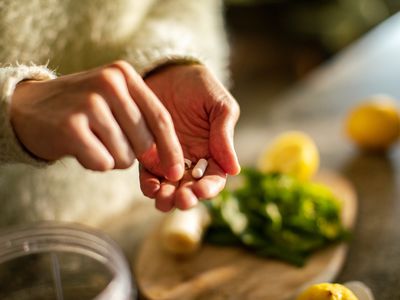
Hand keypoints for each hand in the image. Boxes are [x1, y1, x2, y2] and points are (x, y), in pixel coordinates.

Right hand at [10, 61, 183, 180]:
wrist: (28, 108)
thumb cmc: (81, 109)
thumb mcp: (113, 100)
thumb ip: (142, 120)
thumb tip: (170, 161)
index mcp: (124, 74)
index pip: (161, 118)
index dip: (172, 149)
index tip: (177, 171)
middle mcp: (109, 83)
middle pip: (145, 142)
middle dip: (132, 153)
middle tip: (108, 141)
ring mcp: (90, 103)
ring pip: (124, 156)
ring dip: (111, 158)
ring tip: (92, 140)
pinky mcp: (71, 127)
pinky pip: (103, 163)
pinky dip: (94, 163)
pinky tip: (79, 147)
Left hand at [141, 64, 239, 210]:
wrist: (168, 71)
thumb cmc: (199, 86)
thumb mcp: (219, 105)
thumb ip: (225, 135)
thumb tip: (234, 170)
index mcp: (213, 152)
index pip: (214, 179)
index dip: (209, 188)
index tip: (201, 190)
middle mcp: (191, 160)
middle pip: (191, 189)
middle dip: (186, 198)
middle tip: (181, 199)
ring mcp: (168, 159)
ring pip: (169, 187)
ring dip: (167, 198)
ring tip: (163, 199)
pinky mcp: (148, 154)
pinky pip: (148, 175)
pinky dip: (149, 185)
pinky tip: (150, 187)